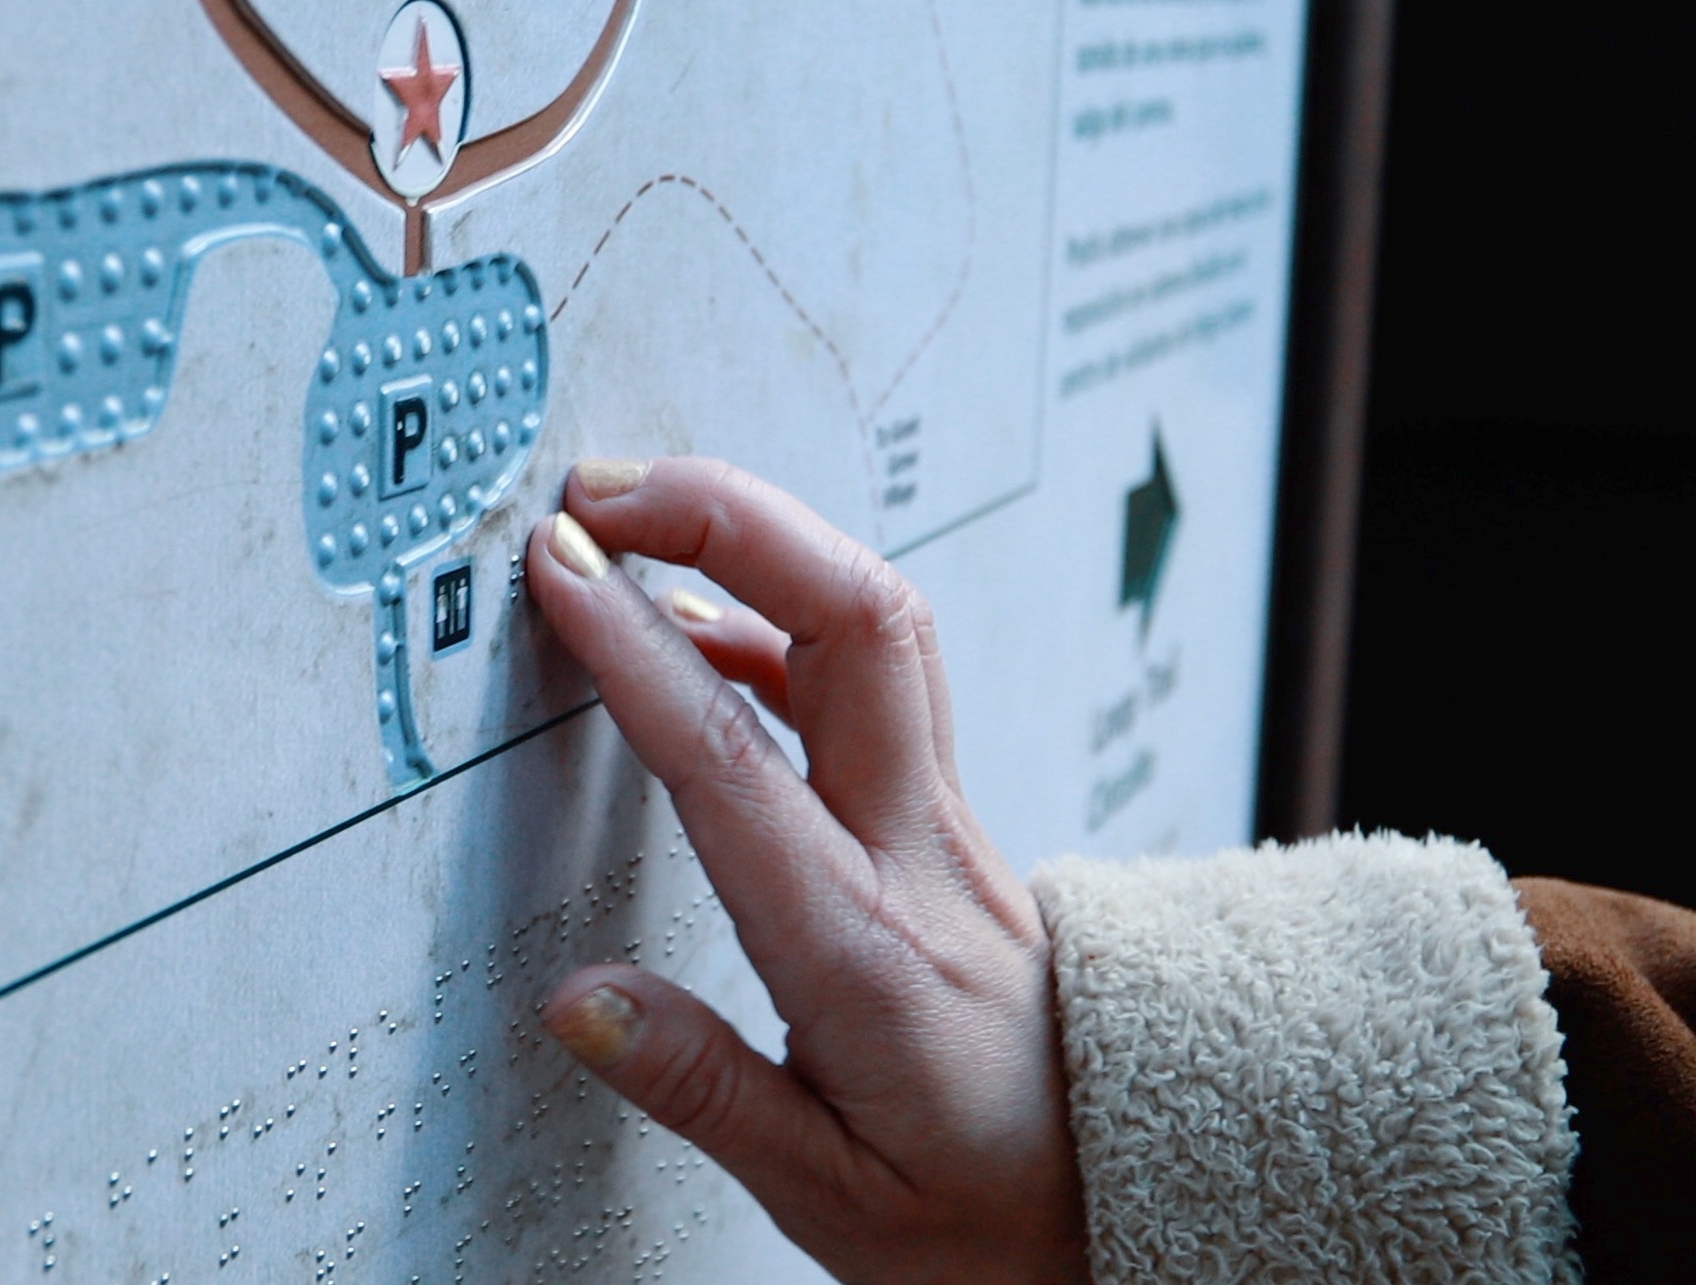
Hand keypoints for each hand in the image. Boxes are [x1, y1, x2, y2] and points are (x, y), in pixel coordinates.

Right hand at [520, 456, 1086, 1284]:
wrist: (1132, 1195)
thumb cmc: (986, 1209)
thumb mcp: (830, 1197)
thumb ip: (698, 1087)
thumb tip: (576, 999)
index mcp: (864, 953)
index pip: (735, 761)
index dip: (636, 647)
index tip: (563, 567)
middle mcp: (918, 857)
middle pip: (856, 622)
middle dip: (731, 518)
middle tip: (605, 486)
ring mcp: (947, 825)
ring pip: (880, 622)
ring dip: (765, 538)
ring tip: (643, 510)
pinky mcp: (950, 818)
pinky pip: (877, 672)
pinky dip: (782, 617)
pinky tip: (702, 628)